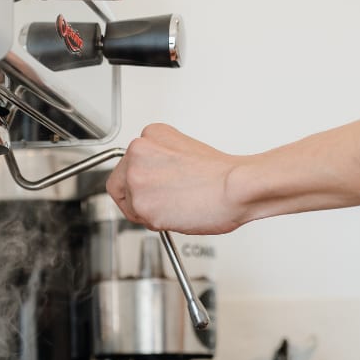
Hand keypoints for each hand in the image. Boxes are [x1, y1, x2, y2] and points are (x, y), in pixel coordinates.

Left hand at [105, 123, 245, 234]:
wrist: (238, 187)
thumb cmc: (221, 174)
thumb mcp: (183, 150)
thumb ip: (159, 159)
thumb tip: (151, 177)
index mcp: (149, 136)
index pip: (126, 164)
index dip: (139, 182)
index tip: (150, 189)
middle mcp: (137, 154)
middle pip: (121, 185)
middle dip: (138, 198)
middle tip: (162, 202)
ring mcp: (136, 179)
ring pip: (130, 206)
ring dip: (149, 212)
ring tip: (177, 206)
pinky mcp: (141, 204)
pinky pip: (143, 221)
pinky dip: (158, 223)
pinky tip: (178, 213)